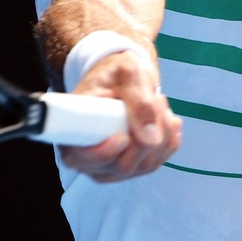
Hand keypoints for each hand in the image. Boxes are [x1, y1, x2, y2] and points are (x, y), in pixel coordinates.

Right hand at [60, 49, 181, 182]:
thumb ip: (139, 102)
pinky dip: (168, 142)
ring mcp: (107, 165)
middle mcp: (86, 155)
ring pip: (143, 166)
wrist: (123, 79)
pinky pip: (154, 163)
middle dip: (147, 135)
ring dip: (162, 135)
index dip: (104, 153)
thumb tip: (150, 138)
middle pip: (121, 166)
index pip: (80, 157)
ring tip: (159, 104)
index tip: (124, 137)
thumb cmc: (118, 74)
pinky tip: (168, 122)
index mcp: (73, 128)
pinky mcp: (128, 166)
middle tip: (156, 101)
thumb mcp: (130, 74)